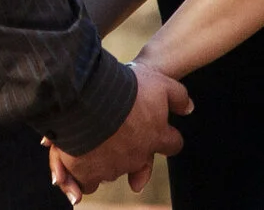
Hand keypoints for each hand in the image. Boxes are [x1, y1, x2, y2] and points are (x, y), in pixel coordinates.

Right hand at [46, 63, 191, 199]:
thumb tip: (189, 108)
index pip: (172, 144)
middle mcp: (137, 156)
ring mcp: (112, 166)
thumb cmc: (124, 88)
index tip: (154, 128)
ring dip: (106, 158)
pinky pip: (87, 180)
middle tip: (118, 132)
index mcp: (156, 136)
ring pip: (113, 169)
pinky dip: (81, 175)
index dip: (164, 136)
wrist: (87, 97)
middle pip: (140, 159)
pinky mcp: (87, 171)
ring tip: (93, 139)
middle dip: (131, 148)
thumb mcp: (158, 82)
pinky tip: (75, 162)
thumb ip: (177, 96)